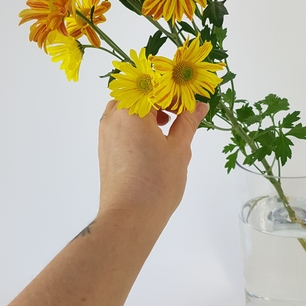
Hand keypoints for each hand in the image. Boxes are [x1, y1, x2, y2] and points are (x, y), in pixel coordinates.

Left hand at [97, 100, 208, 221]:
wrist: (129, 218)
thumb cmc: (157, 182)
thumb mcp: (179, 149)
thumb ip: (188, 122)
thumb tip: (200, 105)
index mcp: (132, 111)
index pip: (156, 87)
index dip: (176, 90)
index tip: (192, 99)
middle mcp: (114, 117)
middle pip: (139, 94)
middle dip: (161, 98)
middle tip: (183, 111)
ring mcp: (106, 132)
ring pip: (128, 109)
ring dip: (149, 110)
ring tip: (169, 126)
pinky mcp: (105, 148)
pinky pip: (122, 124)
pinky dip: (138, 123)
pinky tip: (154, 140)